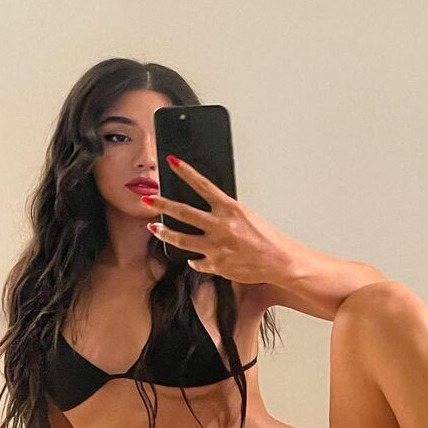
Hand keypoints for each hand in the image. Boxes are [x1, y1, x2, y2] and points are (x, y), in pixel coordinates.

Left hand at [142, 155, 289, 283]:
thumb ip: (225, 213)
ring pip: (181, 239)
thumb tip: (208, 211)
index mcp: (230, 209)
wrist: (280, 260)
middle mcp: (220, 226)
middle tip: (147, 199)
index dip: (185, 172)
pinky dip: (194, 259)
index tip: (171, 162)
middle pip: (183, 212)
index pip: (203, 185)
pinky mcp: (216, 264)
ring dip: (165, 233)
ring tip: (153, 228)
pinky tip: (191, 258)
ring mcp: (216, 246)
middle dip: (161, 204)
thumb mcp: (247, 216)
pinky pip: (197, 262)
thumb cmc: (268, 238)